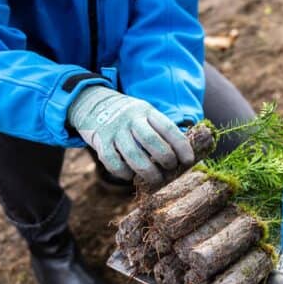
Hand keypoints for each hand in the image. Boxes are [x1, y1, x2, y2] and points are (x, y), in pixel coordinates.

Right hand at [68, 86, 193, 184]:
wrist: (93, 104)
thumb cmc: (129, 117)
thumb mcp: (146, 114)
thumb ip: (161, 130)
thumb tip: (183, 155)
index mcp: (147, 111)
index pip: (168, 128)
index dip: (181, 146)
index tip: (189, 161)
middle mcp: (130, 119)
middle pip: (151, 141)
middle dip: (165, 158)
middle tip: (171, 169)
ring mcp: (114, 130)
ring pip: (133, 154)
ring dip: (147, 171)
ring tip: (156, 179)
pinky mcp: (100, 141)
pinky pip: (112, 161)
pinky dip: (123, 172)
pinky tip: (131, 176)